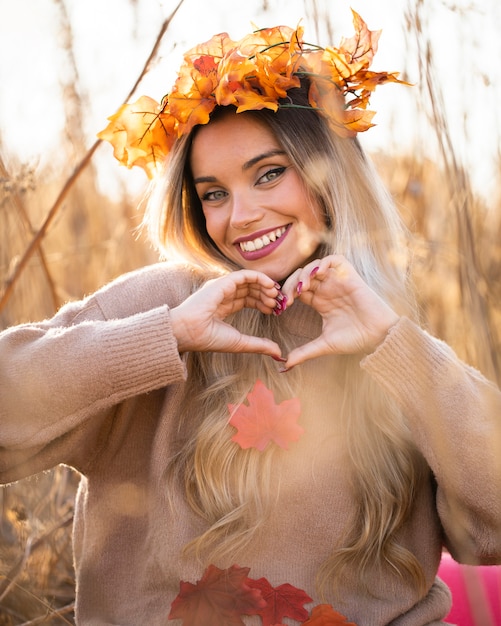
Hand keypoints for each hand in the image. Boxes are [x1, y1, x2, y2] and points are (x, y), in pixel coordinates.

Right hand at [170, 270, 282, 357]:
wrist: (189, 332)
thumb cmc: (208, 338)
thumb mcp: (240, 343)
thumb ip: (259, 345)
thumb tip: (279, 352)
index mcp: (222, 306)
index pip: (246, 299)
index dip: (262, 303)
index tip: (274, 310)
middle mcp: (222, 294)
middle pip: (249, 290)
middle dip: (266, 295)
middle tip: (279, 303)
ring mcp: (222, 287)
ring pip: (249, 281)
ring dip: (265, 286)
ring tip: (276, 296)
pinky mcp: (223, 282)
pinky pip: (244, 275)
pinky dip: (259, 277)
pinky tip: (270, 286)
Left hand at [281, 255, 399, 367]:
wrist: (378, 336)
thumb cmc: (355, 339)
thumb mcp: (324, 345)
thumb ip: (304, 352)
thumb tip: (284, 365)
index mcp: (320, 301)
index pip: (296, 290)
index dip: (286, 294)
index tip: (281, 308)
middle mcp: (327, 289)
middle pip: (301, 276)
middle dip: (290, 284)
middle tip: (287, 298)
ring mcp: (337, 281)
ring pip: (314, 266)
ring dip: (304, 274)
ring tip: (302, 288)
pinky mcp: (349, 276)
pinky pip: (334, 260)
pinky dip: (323, 263)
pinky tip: (317, 274)